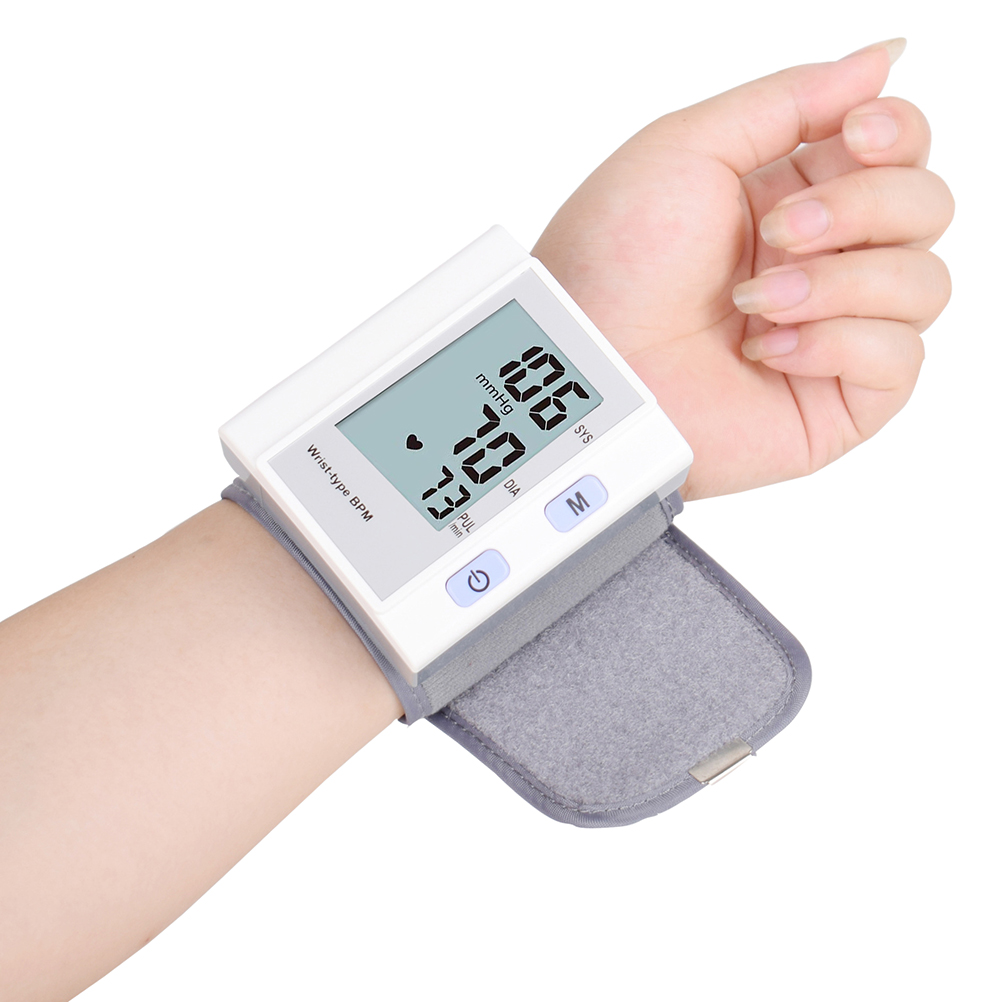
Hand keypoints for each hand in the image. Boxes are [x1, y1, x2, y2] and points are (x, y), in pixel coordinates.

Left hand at [533, 40, 952, 498]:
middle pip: (924, 211)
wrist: (588, 361)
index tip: (856, 132)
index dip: (898, 135)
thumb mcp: (692, 147)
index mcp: (793, 200)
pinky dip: (836, 343)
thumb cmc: (615, 260)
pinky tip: (767, 350)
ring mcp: (831, 335)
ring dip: (839, 282)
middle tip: (779, 231)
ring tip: (755, 302)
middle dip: (862, 208)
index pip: (899, 154)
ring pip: (925, 285)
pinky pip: (899, 358)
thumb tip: (883, 58)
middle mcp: (819, 265)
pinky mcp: (833, 402)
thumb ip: (792, 100)